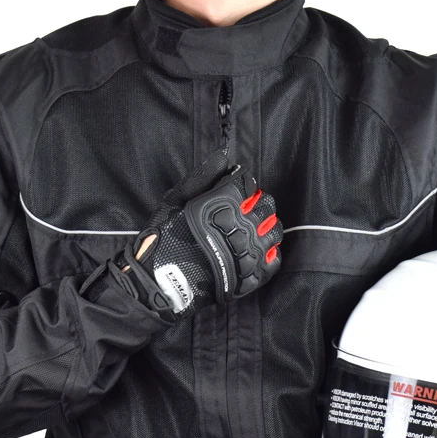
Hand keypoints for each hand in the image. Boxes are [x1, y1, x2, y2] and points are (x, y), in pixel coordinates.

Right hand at [113, 148, 282, 319]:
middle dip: (258, 202)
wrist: (162, 281)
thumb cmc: (165, 237)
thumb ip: (203, 177)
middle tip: (245, 209)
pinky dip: (270, 252)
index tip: (237, 188)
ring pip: (274, 231)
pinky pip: (273, 260)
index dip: (244, 184)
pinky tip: (257, 250)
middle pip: (266, 205)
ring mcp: (249, 253)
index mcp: (224, 205)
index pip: (248, 184)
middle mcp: (242, 226)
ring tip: (253, 229)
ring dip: (267, 225)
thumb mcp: (177, 200)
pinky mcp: (251, 276)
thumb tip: (223, 155)